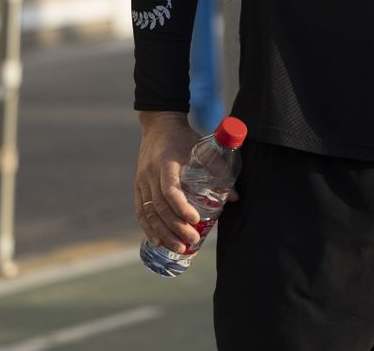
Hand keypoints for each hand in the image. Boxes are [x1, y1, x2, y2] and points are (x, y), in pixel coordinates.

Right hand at [135, 112, 216, 252]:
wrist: (160, 125)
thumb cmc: (184, 138)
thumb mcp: (203, 148)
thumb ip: (219, 171)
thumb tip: (234, 197)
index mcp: (166, 164)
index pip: (170, 190)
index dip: (181, 207)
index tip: (195, 220)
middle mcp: (150, 175)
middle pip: (160, 207)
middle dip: (176, 227)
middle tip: (192, 241)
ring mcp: (141, 182)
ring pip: (149, 213)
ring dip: (163, 233)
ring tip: (178, 248)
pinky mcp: (138, 187)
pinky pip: (141, 211)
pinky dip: (148, 228)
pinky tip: (157, 241)